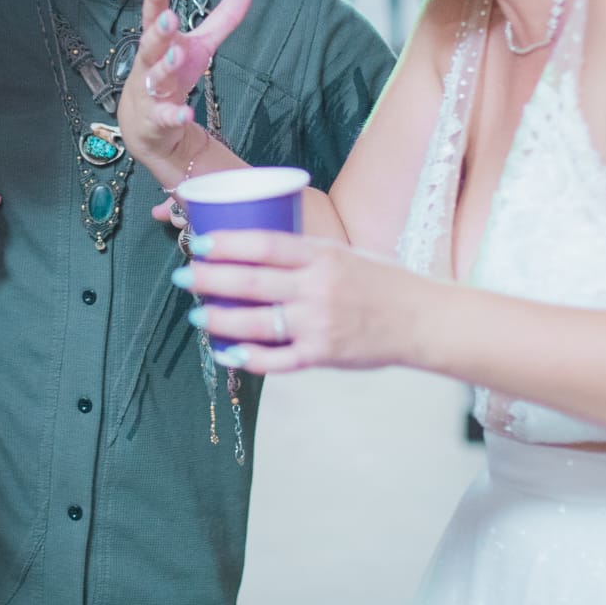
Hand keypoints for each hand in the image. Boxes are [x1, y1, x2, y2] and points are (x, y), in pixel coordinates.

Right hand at [116, 0, 251, 177]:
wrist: (147, 125)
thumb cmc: (173, 76)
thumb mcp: (199, 47)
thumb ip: (221, 20)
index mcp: (159, 44)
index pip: (153, 19)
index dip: (154, 1)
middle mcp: (150, 65)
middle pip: (150, 46)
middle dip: (159, 32)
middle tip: (169, 17)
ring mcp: (151, 93)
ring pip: (156, 79)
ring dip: (166, 68)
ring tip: (177, 56)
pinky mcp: (157, 120)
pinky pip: (165, 117)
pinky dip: (175, 115)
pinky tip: (187, 113)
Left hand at [172, 229, 441, 373]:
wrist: (421, 320)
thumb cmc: (381, 282)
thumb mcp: (344, 253)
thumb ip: (304, 254)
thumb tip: (253, 248)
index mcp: (323, 257)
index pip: (265, 245)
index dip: (228, 244)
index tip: (201, 244)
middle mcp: (318, 289)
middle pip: (252, 283)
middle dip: (210, 280)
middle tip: (184, 277)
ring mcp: (319, 324)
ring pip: (257, 324)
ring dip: (221, 320)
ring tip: (199, 316)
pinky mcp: (323, 355)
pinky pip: (277, 360)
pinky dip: (248, 359)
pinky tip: (227, 353)